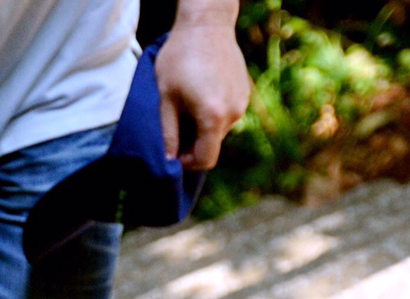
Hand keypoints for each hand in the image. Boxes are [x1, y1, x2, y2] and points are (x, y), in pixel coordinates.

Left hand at [154, 16, 250, 170]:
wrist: (207, 24)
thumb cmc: (180, 58)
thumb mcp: (165, 97)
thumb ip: (168, 132)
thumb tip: (168, 159)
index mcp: (213, 117)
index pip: (205, 160)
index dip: (187, 163)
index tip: (173, 152)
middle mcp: (233, 114)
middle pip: (212, 145)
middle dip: (193, 142)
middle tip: (175, 123)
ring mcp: (242, 103)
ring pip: (219, 130)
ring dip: (202, 126)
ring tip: (187, 103)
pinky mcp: (244, 93)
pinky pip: (227, 114)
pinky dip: (213, 112)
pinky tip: (200, 92)